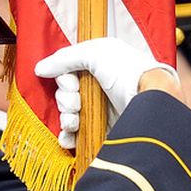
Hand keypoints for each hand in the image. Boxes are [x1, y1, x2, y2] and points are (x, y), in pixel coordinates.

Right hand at [35, 38, 177, 147]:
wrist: (150, 102)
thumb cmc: (129, 72)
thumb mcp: (96, 53)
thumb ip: (66, 58)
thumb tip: (40, 68)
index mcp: (98, 67)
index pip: (67, 74)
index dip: (63, 80)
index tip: (72, 83)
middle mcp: (98, 88)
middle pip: (65, 96)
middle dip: (66, 100)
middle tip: (77, 102)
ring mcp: (100, 112)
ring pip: (68, 116)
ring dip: (66, 118)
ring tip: (75, 120)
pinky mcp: (101, 132)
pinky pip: (75, 137)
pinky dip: (67, 137)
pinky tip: (69, 136)